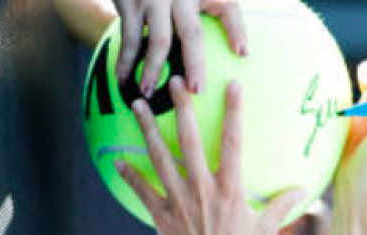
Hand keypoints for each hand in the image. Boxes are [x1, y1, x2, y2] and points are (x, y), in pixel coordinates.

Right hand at [112, 0, 246, 97]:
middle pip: (191, 33)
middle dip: (194, 64)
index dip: (236, 30)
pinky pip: (131, 39)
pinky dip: (126, 61)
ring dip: (153, 70)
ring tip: (148, 92)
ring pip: (158, 41)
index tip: (242, 53)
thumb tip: (242, 51)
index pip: (226, 7)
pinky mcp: (130, 4)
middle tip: (195, 90)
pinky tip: (124, 79)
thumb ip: (220, 12)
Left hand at [116, 76, 304, 234]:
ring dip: (147, 129)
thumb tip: (304, 189)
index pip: (234, 141)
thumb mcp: (267, 232)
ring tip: (137, 105)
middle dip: (181, 107)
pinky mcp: (161, 217)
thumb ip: (282, 205)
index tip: (232, 85)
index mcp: (231, 190)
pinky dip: (129, 174)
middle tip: (174, 82)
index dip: (234, 110)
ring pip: (160, 157)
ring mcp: (179, 202)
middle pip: (190, 139)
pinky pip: (142, 191)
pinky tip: (117, 158)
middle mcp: (203, 189)